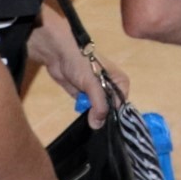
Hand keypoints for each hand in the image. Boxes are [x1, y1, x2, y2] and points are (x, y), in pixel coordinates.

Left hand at [32, 5, 131, 128]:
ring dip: (92, 116)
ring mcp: (97, 92)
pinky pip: (88, 109)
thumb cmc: (82, 64)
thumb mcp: (93, 85)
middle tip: (95, 125)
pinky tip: (82, 116)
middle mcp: (112, 88)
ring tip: (88, 121)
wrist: (59, 54)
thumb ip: (99, 105)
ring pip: (99, 111)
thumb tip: (98, 125)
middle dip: (102, 117)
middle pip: (111, 110)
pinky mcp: (84, 95)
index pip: (121, 106)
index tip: (105, 125)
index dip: (114, 116)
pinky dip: (85, 112)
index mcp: (120, 83)